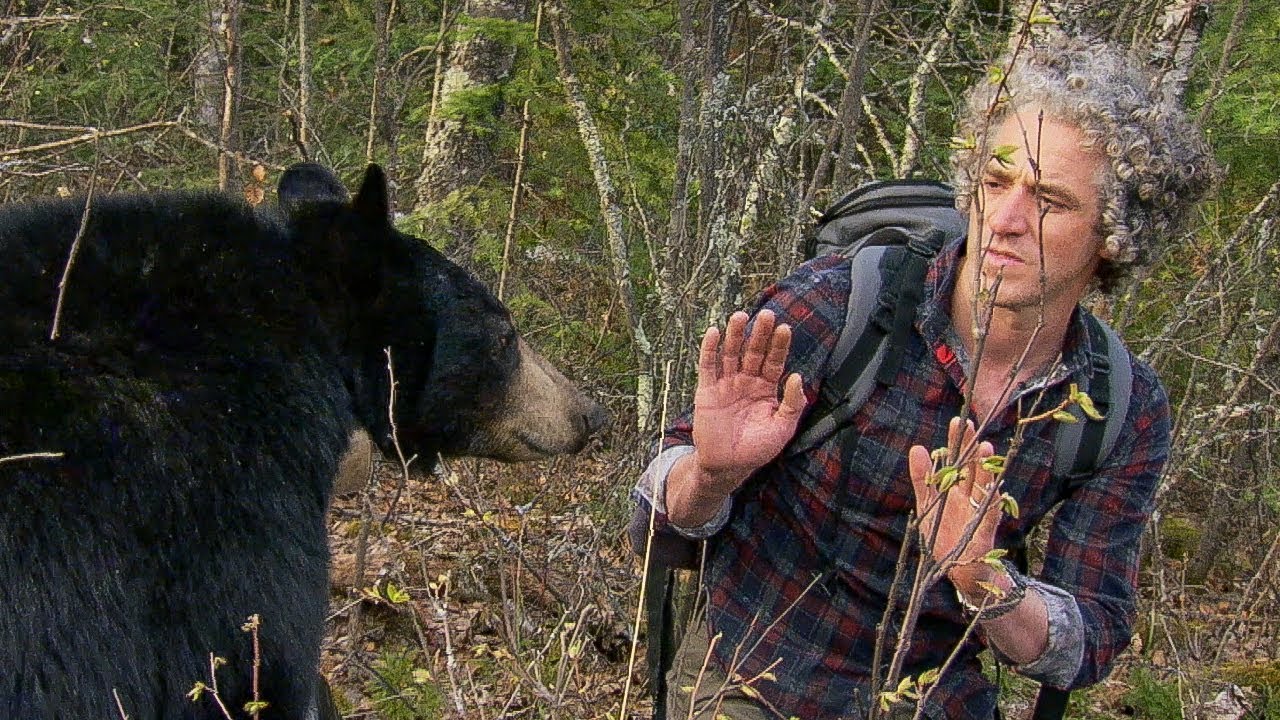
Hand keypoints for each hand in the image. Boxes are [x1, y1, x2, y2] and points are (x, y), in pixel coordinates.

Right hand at [689, 309, 806, 493]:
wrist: (727, 466)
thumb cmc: (757, 449)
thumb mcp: (782, 429)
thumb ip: (792, 404)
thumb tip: (798, 376)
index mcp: (766, 389)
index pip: (774, 361)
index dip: (779, 345)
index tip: (785, 329)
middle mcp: (746, 382)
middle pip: (754, 352)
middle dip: (760, 334)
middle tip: (767, 315)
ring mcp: (726, 384)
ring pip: (731, 354)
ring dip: (735, 334)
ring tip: (741, 316)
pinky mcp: (707, 391)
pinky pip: (708, 366)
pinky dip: (710, 349)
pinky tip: (715, 332)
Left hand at [908, 417, 1001, 587]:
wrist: (962, 570)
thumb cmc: (945, 535)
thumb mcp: (928, 504)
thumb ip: (922, 478)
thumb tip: (917, 447)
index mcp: (955, 489)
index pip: (957, 461)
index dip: (957, 443)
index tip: (957, 421)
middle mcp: (969, 496)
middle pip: (971, 467)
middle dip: (970, 447)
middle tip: (969, 423)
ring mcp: (978, 511)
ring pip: (983, 485)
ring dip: (985, 467)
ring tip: (984, 447)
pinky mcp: (984, 530)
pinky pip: (990, 513)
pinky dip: (992, 500)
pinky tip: (993, 487)